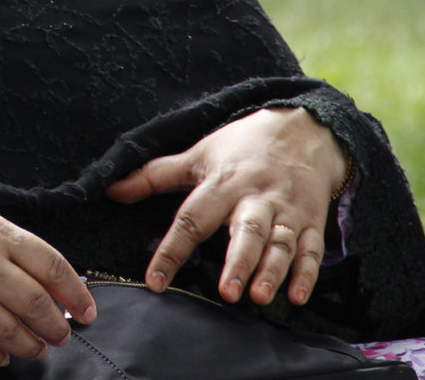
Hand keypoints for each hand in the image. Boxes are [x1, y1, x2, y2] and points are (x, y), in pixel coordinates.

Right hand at [0, 191, 96, 368]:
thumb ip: (13, 246)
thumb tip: (51, 281)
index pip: (50, 265)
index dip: (76, 293)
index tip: (86, 310)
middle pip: (35, 304)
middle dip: (57, 327)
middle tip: (60, 334)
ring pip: (9, 331)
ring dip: (30, 346)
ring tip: (35, 347)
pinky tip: (1, 354)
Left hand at [106, 107, 349, 306]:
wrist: (304, 128)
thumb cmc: (242, 146)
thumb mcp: (198, 154)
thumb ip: (155, 175)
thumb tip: (111, 190)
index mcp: (222, 183)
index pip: (191, 219)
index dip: (171, 250)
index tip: (155, 280)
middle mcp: (256, 198)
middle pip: (245, 230)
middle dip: (237, 262)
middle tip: (227, 293)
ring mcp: (287, 211)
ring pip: (280, 243)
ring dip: (271, 271)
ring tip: (259, 296)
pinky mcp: (312, 221)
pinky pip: (312, 250)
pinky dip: (307, 274)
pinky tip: (297, 297)